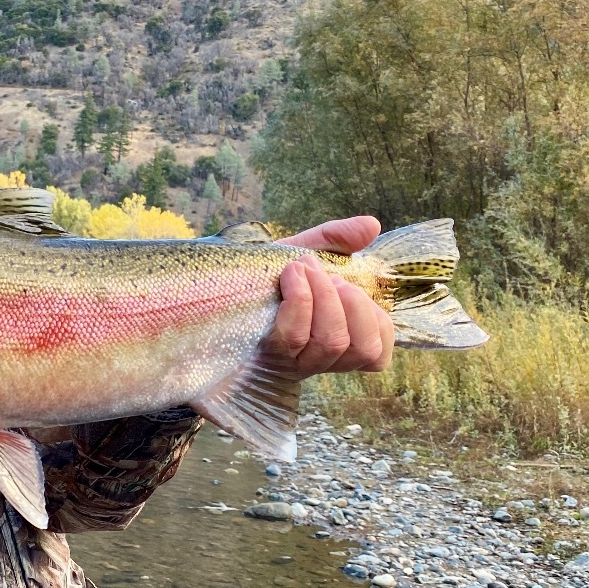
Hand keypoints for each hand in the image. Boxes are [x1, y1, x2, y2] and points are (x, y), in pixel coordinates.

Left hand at [258, 215, 393, 377]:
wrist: (210, 284)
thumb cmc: (262, 274)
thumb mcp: (302, 250)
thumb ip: (337, 238)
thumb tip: (372, 224)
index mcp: (335, 339)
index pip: (377, 356)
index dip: (375, 322)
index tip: (349, 286)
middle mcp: (316, 359)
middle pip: (361, 349)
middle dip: (351, 302)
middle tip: (327, 274)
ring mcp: (290, 362)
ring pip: (331, 343)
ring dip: (324, 296)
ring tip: (304, 269)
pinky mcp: (263, 356)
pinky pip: (294, 336)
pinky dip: (299, 299)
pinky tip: (289, 276)